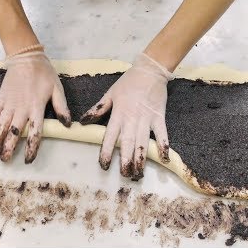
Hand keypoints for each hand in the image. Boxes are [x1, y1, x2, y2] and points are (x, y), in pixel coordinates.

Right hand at [0, 52, 70, 162]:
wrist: (25, 56)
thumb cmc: (44, 73)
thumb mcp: (57, 89)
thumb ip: (62, 107)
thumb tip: (67, 125)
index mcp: (36, 108)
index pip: (34, 132)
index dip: (31, 148)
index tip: (28, 160)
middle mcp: (21, 108)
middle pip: (13, 133)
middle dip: (8, 148)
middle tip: (5, 160)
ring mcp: (9, 103)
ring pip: (1, 126)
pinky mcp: (1, 98)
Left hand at [80, 53, 173, 180]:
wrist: (150, 71)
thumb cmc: (128, 82)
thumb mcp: (110, 93)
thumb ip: (98, 109)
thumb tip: (83, 121)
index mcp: (118, 114)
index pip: (111, 136)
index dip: (107, 151)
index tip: (104, 165)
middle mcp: (132, 119)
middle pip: (128, 143)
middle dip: (127, 161)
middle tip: (126, 176)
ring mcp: (147, 119)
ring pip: (143, 142)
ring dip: (141, 159)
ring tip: (139, 173)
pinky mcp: (159, 117)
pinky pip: (162, 134)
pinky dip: (163, 145)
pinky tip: (164, 158)